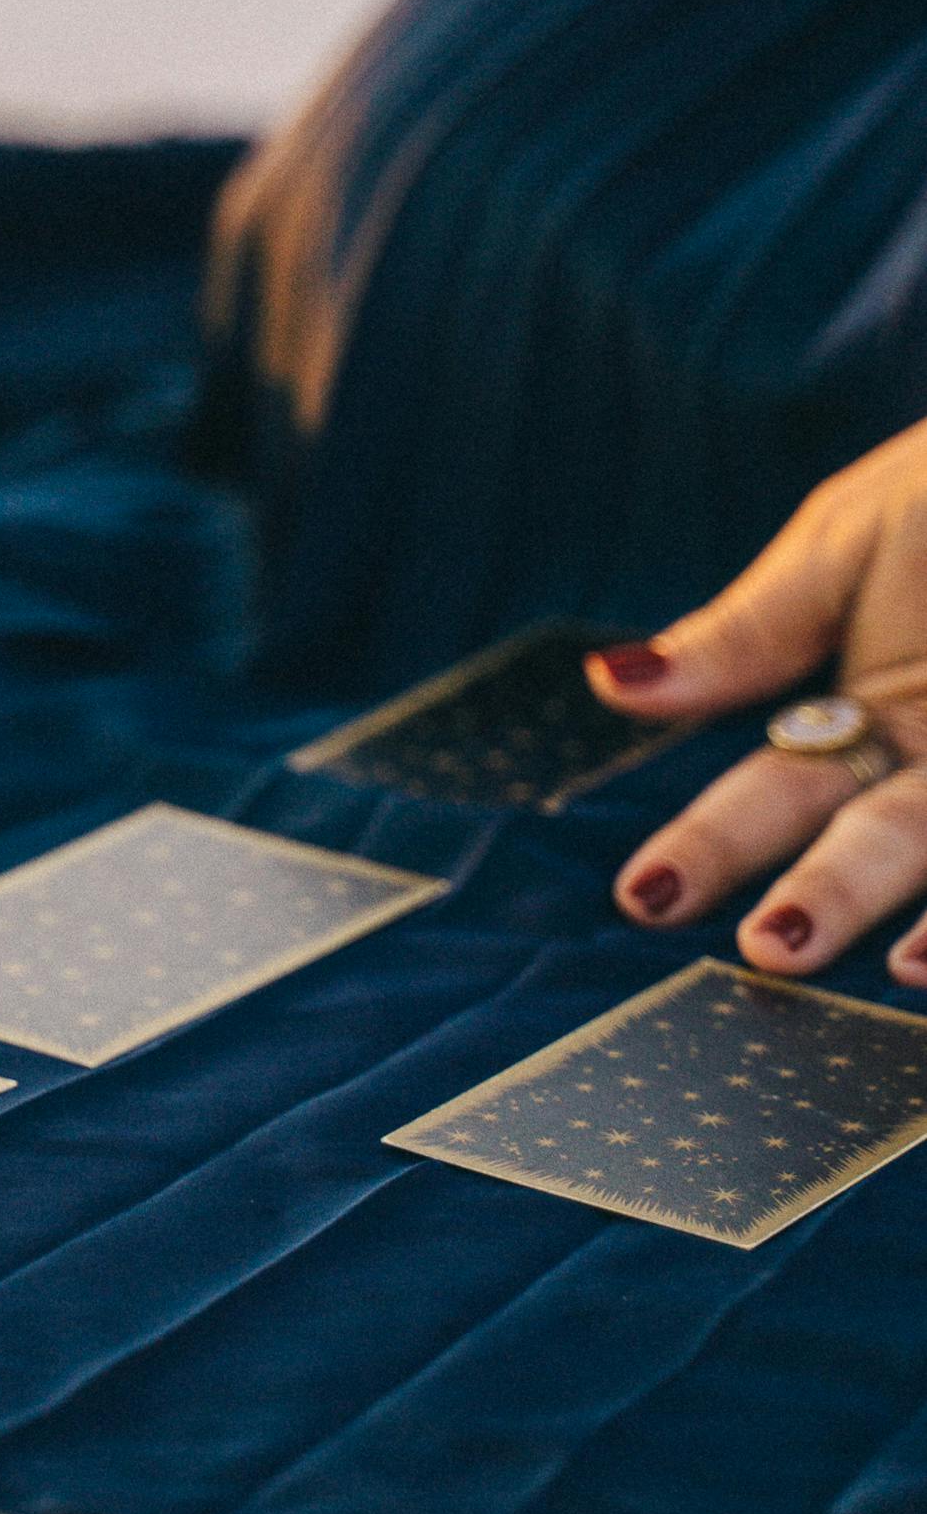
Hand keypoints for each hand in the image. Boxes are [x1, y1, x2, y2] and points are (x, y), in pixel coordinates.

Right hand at [588, 418, 926, 979]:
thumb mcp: (839, 545)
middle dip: (820, 897)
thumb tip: (616, 685)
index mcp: (854, 715)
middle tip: (766, 946)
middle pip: (871, 842)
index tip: (645, 892)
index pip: (770, 796)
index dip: (710, 843)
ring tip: (895, 968)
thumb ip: (747, 631)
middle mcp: (924, 761)